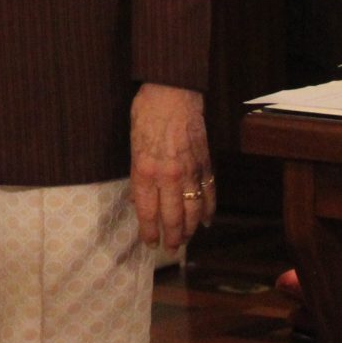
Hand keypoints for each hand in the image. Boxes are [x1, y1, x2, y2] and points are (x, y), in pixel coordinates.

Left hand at [129, 81, 214, 248]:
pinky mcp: (205, 164)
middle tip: (171, 249)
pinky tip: (207, 221)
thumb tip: (139, 199)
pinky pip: (209, 194)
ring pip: (193, 210)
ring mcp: (190, 171)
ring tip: (187, 240)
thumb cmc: (146, 114)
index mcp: (145, 170)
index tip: (150, 243)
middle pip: (173, 216)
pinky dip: (209, 210)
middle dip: (172, 236)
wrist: (172, 93)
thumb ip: (138, 174)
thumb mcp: (132, 144)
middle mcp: (168, 175)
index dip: (149, 231)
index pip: (148, 211)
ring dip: (191, 229)